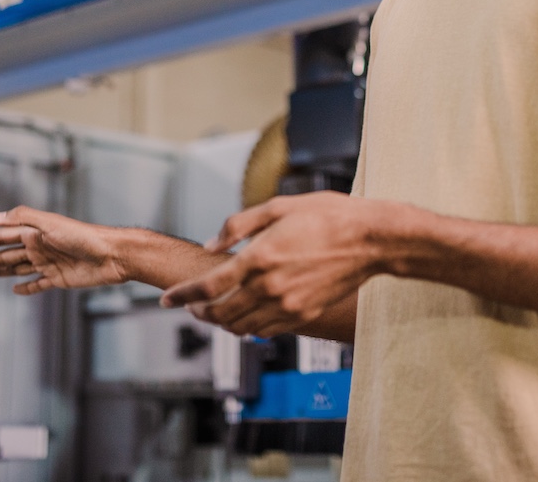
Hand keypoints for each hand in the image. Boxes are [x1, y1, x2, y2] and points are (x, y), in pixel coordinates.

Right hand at [0, 206, 128, 295]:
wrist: (111, 255)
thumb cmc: (82, 236)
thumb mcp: (50, 224)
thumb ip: (22, 219)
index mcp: (35, 233)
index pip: (3, 237)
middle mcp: (39, 247)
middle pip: (6, 256)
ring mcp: (49, 263)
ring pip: (18, 269)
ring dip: (0, 272)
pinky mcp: (59, 278)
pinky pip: (38, 284)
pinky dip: (27, 287)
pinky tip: (16, 290)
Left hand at [161, 191, 389, 336]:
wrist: (370, 240)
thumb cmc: (328, 217)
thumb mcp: (278, 207)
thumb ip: (239, 226)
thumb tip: (213, 244)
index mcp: (260, 258)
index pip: (209, 286)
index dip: (183, 294)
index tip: (167, 299)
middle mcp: (271, 287)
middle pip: (221, 313)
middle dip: (199, 312)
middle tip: (189, 306)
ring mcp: (289, 306)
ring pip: (242, 327)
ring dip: (222, 323)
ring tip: (213, 312)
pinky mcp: (304, 315)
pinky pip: (267, 331)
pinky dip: (249, 328)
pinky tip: (245, 316)